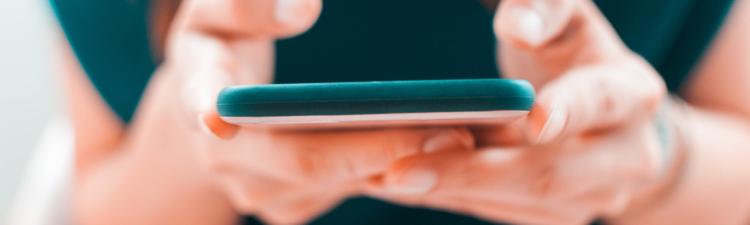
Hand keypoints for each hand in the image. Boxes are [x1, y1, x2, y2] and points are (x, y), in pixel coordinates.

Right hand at [148, 0, 474, 222]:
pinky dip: (396, 169)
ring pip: (338, 183)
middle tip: (454, 131)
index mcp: (199, 93)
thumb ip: (248, 3)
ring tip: (469, 137)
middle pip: (306, 161)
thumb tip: (300, 9)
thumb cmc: (227, 36)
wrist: (221, 93)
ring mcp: (261, 189)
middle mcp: (226, 157)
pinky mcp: (293, 202)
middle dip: (381, 148)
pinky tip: (444, 147)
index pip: (206, 103)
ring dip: (401, 164)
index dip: (218, 113)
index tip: (228, 121)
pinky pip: (350, 188)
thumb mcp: (221, 7)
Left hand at [365, 0, 670, 223]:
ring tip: (381, 178)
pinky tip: (402, 184)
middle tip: (399, 170)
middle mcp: (625, 156)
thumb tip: (516, 25)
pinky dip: (450, 197)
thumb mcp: (565, 18)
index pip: (600, 103)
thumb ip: (544, 9)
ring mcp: (595, 195)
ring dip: (448, 191)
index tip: (532, 119)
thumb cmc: (570, 54)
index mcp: (630, 95)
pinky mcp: (559, 215)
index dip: (567, 111)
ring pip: (517, 202)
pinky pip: (499, 213)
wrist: (605, 115)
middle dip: (471, 173)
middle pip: (548, 173)